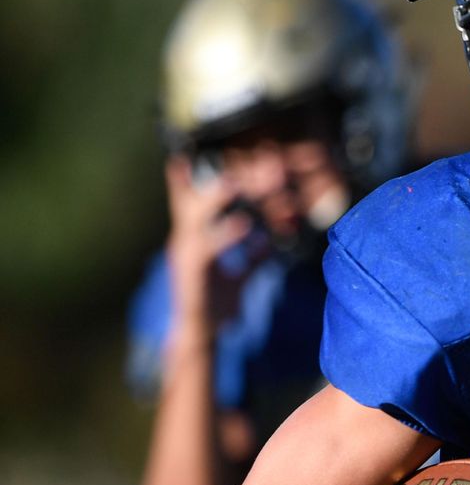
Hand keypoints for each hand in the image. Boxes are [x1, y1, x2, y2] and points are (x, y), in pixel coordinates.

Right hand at [163, 155, 255, 323]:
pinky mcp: (191, 274)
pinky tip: (244, 224)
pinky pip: (207, 248)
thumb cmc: (217, 305)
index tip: (214, 148)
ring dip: (219, 196)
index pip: (194, 196)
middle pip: (198, 197)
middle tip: (250, 161)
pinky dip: (225, 235)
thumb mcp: (241, 276)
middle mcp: (185, 239)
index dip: (201, 172)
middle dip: (223, 178)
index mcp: (195, 236)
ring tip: (239, 180)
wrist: (201, 336)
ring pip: (196, 216)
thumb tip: (268, 241)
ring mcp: (185, 255)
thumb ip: (254, 257)